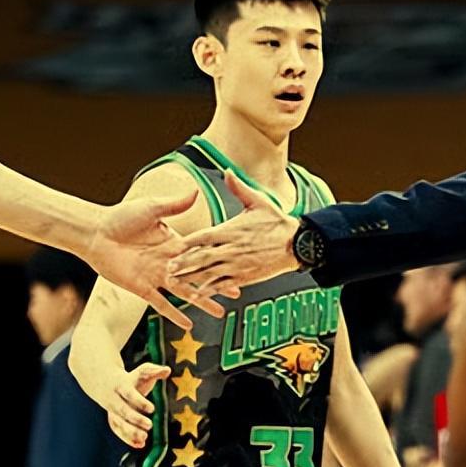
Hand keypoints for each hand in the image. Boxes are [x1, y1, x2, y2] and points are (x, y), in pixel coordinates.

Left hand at [83, 191, 227, 328]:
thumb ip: (175, 205)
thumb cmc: (121, 217)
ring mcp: (157, 276)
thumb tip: (195, 190)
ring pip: (185, 292)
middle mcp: (169, 262)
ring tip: (219, 312)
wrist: (95, 233)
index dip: (220, 259)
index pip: (202, 253)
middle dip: (218, 284)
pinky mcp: (142, 287)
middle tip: (238, 292)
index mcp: (175, 243)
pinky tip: (188, 325)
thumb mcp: (152, 209)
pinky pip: (161, 304)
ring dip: (202, 302)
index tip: (238, 263)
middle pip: (199, 275)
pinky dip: (174, 314)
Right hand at [108, 363, 170, 448]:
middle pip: (122, 411)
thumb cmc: (130, 378)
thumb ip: (154, 371)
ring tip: (145, 438)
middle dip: (135, 419)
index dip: (139, 401)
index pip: (129, 394)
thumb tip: (167, 371)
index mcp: (121, 385)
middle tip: (150, 425)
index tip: (152, 409)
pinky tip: (140, 445)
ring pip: (118, 423)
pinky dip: (127, 439)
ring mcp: (112, 411)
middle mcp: (114, 399)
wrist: (105, 383)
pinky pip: (118, 431)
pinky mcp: (113, 420)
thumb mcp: (142, 371)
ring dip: (130, 432)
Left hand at [167, 170, 299, 295]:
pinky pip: (223, 285)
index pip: (203, 236)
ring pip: (209, 273)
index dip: (187, 242)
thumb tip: (227, 171)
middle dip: (183, 264)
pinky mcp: (245, 277)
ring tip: (175, 282)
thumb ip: (239, 188)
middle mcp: (232, 249)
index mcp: (231, 230)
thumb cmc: (278, 221)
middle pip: (201, 257)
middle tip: (167, 268)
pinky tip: (198, 295)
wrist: (297, 243)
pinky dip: (210, 291)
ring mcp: (238, 265)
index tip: (174, 245)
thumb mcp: (259, 201)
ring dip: (191, 279)